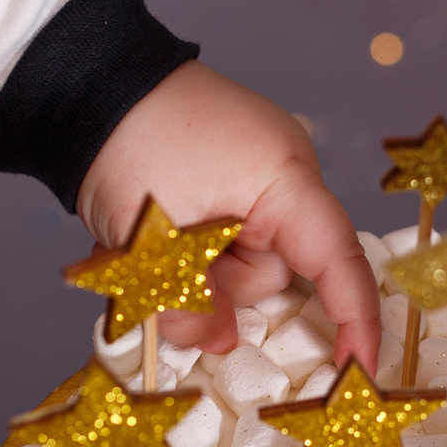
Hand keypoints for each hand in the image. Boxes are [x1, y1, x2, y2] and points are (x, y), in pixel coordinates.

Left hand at [77, 62, 381, 371]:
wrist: (85, 81)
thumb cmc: (127, 141)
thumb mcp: (154, 242)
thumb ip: (193, 305)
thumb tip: (220, 344)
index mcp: (284, 177)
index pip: (337, 259)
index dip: (355, 317)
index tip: (361, 365)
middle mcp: (282, 173)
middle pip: (273, 269)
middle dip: (217, 286)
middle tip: (161, 276)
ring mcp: (255, 171)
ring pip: (238, 259)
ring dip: (191, 268)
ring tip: (138, 242)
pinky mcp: (227, 175)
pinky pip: (221, 235)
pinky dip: (185, 249)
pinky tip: (145, 235)